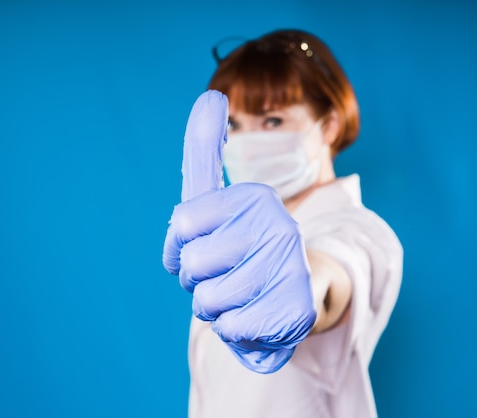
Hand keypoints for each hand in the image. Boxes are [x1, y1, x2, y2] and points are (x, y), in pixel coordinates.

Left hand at [162, 90, 315, 373]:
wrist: (288, 299)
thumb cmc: (238, 251)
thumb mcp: (217, 203)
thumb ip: (205, 151)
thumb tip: (210, 95)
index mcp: (252, 197)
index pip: (181, 226)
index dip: (179, 250)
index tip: (198, 248)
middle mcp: (277, 224)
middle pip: (192, 265)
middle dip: (196, 281)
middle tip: (224, 275)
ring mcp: (290, 267)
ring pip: (208, 301)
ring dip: (214, 308)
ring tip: (239, 296)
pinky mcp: (296, 309)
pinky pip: (231, 328)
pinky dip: (234, 330)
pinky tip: (255, 316)